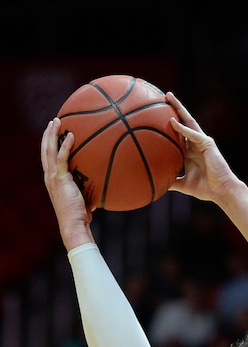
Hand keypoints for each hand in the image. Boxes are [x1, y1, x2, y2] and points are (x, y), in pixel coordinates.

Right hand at [41, 118, 93, 250]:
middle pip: (45, 150)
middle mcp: (49, 177)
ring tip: (57, 121)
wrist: (74, 225)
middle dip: (48, 134)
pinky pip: (61, 158)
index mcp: (52, 180)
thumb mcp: (84, 199)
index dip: (49, 144)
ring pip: (49, 150)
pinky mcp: (60, 180)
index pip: (48, 158)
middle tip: (54, 121)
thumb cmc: (81, 216)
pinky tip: (72, 135)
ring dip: (52, 134)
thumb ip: (89, 189)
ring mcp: (53, 178)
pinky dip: (65, 146)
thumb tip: (104, 186)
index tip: (54, 133)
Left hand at [166, 93, 236, 202]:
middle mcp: (195, 143)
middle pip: (183, 121)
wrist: (221, 191)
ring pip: (188, 121)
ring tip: (168, 96)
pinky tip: (172, 122)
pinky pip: (193, 134)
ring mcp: (202, 141)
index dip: (169, 123)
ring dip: (178, 108)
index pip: (178, 133)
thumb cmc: (205, 189)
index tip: (155, 114)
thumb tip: (156, 187)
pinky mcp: (208, 144)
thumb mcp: (184, 184)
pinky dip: (183, 129)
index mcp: (190, 151)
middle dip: (174, 108)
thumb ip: (172, 182)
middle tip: (162, 96)